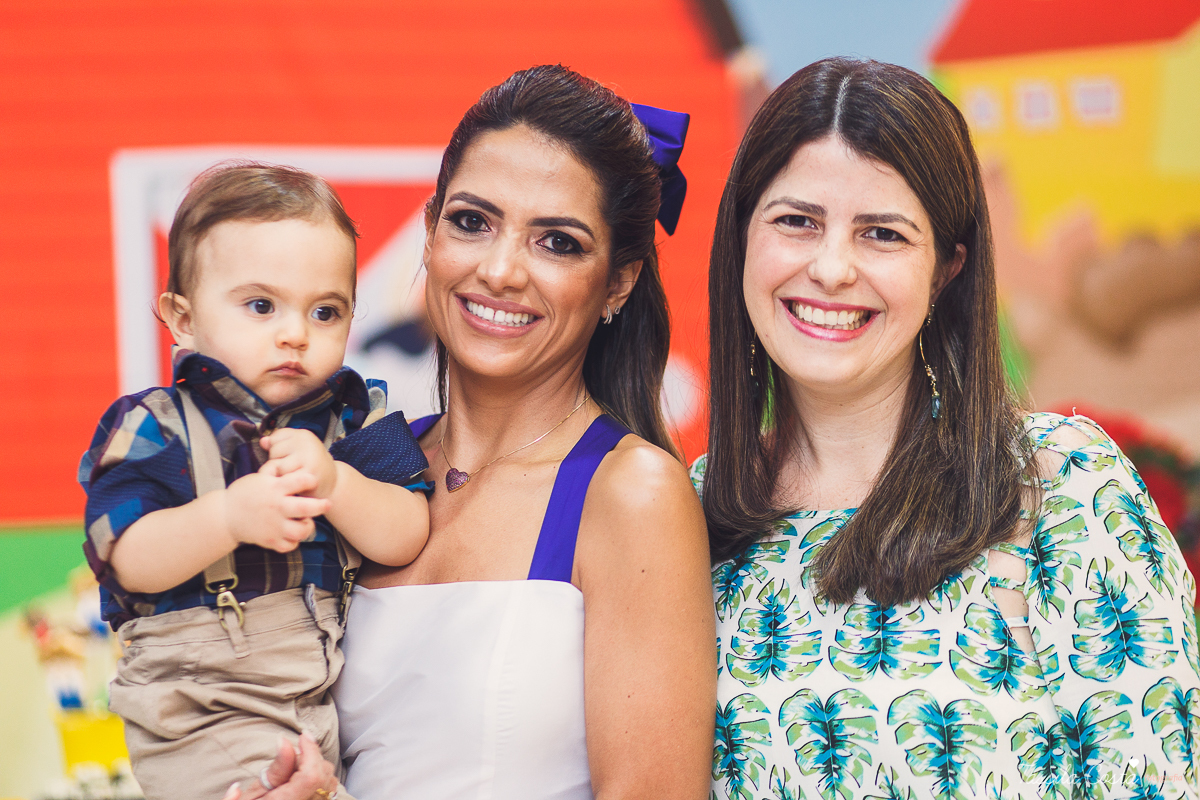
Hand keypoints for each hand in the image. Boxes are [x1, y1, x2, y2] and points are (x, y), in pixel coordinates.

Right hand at [220, 732, 337, 799]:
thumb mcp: (255, 792)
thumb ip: (275, 769)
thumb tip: (284, 740)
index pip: (311, 775)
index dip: (311, 750)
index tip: (303, 735)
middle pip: (323, 772)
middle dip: (310, 758)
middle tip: (288, 763)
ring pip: (329, 778)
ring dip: (316, 768)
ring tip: (293, 775)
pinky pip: (330, 788)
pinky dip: (321, 778)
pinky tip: (303, 781)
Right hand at [223, 470, 330, 552]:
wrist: (225, 515)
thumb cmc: (245, 493)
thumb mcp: (258, 477)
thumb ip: (276, 471)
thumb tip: (288, 462)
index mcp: (274, 488)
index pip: (299, 481)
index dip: (310, 480)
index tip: (313, 480)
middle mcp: (276, 507)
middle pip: (305, 508)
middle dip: (320, 506)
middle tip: (327, 504)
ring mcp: (274, 526)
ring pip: (300, 531)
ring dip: (308, 527)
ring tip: (306, 521)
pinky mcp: (270, 541)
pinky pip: (290, 545)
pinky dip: (294, 541)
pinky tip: (293, 533)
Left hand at [260, 429, 337, 498]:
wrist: (333, 484)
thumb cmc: (310, 466)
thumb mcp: (297, 451)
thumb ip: (279, 444)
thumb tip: (263, 441)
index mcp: (303, 434)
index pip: (274, 438)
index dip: (277, 451)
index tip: (291, 457)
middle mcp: (307, 442)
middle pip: (273, 452)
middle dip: (278, 463)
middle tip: (294, 469)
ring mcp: (309, 458)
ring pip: (277, 466)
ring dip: (281, 475)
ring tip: (294, 477)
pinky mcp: (309, 474)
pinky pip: (284, 479)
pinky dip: (287, 485)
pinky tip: (296, 485)